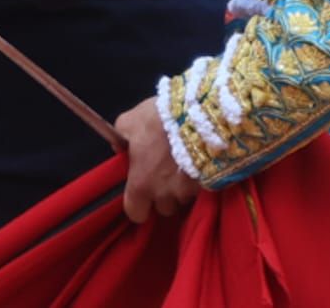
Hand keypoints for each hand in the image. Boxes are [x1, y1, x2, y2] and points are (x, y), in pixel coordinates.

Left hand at [116, 97, 200, 223]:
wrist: (201, 115)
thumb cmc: (161, 120)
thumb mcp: (132, 120)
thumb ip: (121, 135)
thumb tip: (120, 146)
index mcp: (141, 185)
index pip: (135, 213)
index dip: (138, 205)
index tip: (143, 192)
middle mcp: (164, 195)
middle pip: (163, 207)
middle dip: (164, 196)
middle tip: (166, 174)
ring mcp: (188, 192)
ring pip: (183, 200)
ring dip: (183, 189)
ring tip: (186, 168)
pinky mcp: (209, 185)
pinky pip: (201, 190)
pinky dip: (200, 180)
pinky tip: (201, 163)